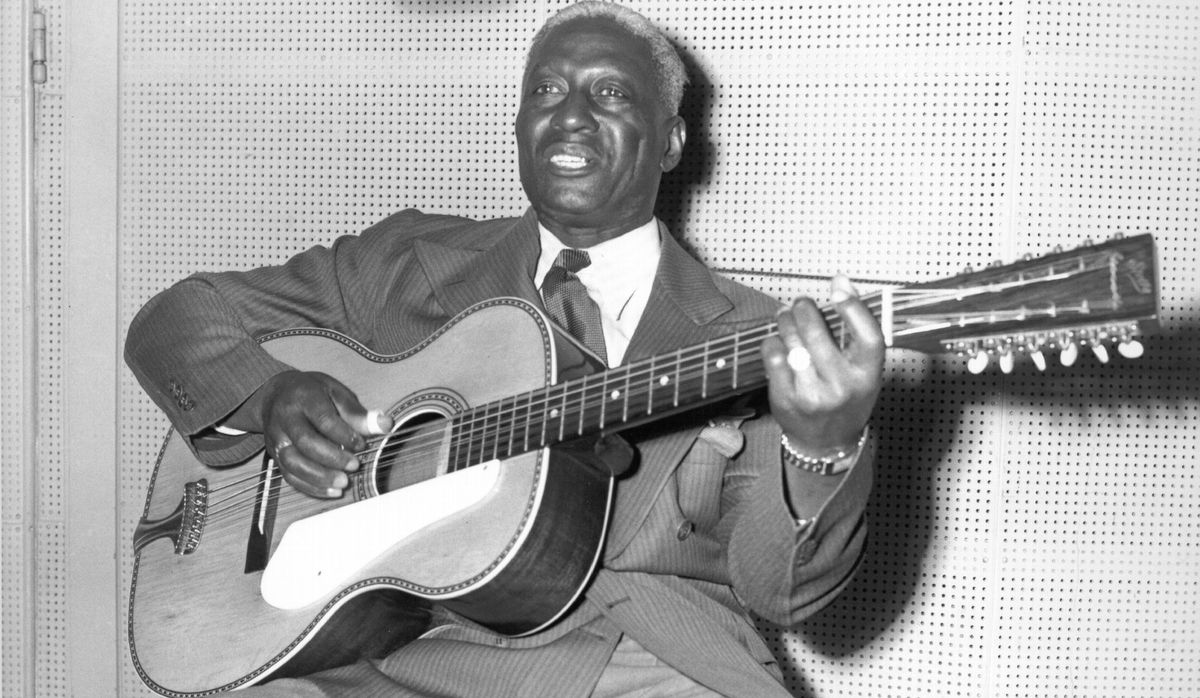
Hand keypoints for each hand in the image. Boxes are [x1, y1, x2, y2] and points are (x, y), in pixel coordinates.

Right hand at [244, 371, 392, 497]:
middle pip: (305, 442)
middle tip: (354, 466)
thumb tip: (385, 424)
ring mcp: (276, 438)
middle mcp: (286, 418)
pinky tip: (331, 491)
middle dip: (331, 458)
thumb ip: (358, 413)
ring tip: (343, 483)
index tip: (361, 444)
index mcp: (304, 398)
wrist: (274, 395)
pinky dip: (310, 486)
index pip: (323, 419)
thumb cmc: (312, 393)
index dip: (344, 434)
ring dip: (319, 477)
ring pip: (293, 462)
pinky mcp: (275, 455)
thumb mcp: (335, 393)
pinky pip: (289, 475)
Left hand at [760, 275, 884, 457]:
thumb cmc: (846, 397)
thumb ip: (855, 327)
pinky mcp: (787, 399)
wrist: (826, 442)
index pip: (869, 336)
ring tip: (784, 316)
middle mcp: (842, 386)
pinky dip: (772, 343)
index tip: (838, 288)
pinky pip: (774, 357)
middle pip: (818, 334)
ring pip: (792, 343)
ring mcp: (813, 394)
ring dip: (785, 322)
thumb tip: (841, 281)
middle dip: (804, 310)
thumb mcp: (861, 369)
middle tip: (799, 303)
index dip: (854, 308)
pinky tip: (776, 341)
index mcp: (868, 376)